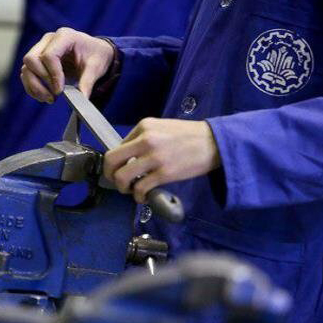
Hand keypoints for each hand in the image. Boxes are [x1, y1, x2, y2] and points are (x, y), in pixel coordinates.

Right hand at [21, 27, 114, 102]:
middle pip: (31, 59)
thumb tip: (81, 99)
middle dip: (41, 81)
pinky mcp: (37, 61)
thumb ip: (87, 82)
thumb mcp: (95, 68)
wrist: (94, 53)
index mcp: (65, 36)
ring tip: (50, 99)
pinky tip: (45, 97)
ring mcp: (40, 49)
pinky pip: (27, 74)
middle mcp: (48, 40)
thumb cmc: (96, 55)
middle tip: (55, 95)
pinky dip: (32, 88)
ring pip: (26, 68)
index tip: (60, 91)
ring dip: (34, 87)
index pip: (49, 55)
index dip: (52, 75)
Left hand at [103, 118, 220, 202]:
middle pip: (111, 160)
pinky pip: (141, 188)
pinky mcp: (165, 173)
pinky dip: (138, 196)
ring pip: (122, 176)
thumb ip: (143, 138)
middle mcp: (145, 140)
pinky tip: (144, 196)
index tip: (121, 169)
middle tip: (116, 181)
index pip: (117, 146)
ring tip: (130, 190)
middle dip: (109, 174)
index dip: (116, 162)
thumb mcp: (162, 127)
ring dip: (122, 187)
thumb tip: (128, 156)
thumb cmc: (188, 136)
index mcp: (144, 126)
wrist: (214, 142)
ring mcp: (154, 157)